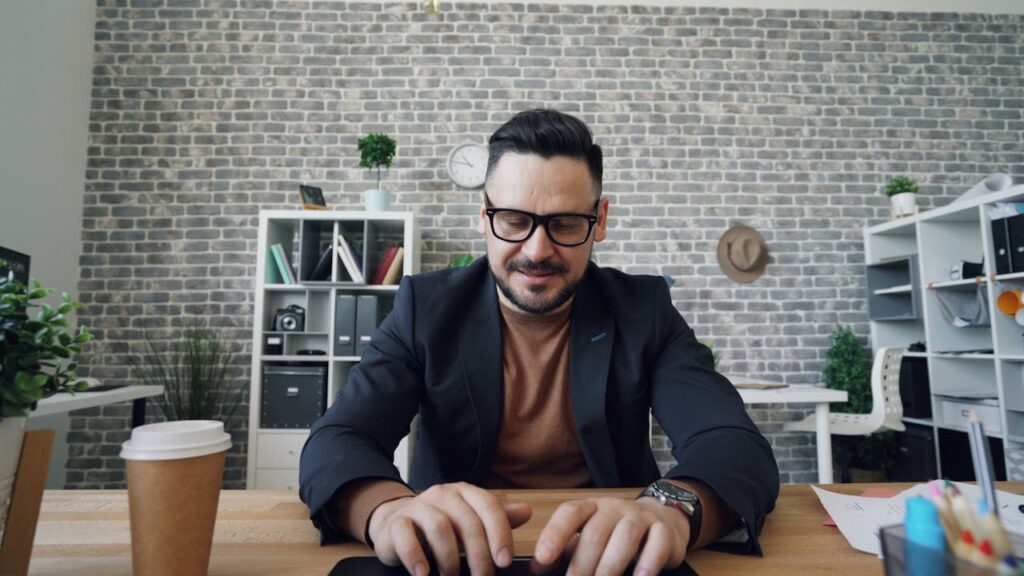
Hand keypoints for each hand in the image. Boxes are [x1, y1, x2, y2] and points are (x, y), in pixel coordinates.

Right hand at [367, 482, 532, 575]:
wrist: (395, 522)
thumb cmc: (440, 524)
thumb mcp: (470, 519)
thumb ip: (497, 517)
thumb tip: (527, 511)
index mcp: (465, 492)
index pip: (489, 507)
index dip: (500, 534)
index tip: (504, 561)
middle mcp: (442, 494)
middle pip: (466, 522)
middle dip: (478, 555)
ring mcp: (417, 506)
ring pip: (439, 528)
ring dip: (449, 559)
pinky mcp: (396, 522)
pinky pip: (406, 537)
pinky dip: (416, 558)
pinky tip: (424, 574)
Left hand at [532, 497, 689, 575]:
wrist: (663, 520)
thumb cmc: (617, 533)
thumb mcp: (589, 538)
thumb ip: (564, 551)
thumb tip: (537, 568)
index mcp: (591, 508)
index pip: (570, 513)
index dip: (555, 534)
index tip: (542, 557)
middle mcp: (614, 508)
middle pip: (595, 532)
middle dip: (581, 564)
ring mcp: (640, 517)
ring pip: (625, 536)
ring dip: (611, 565)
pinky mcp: (664, 530)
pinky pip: (657, 542)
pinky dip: (648, 562)